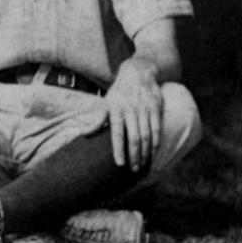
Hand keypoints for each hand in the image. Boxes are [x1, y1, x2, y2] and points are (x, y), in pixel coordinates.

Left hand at [106, 58, 164, 172]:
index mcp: (116, 110)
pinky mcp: (156, 109)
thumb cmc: (119, 92)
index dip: (118, 149)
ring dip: (145, 153)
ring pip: (146, 136)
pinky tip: (153, 153)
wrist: (138, 73)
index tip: (120, 164)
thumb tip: (84, 134)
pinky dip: (156, 143)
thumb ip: (98, 119)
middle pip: (133, 138)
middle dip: (134, 156)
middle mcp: (130, 110)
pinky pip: (157, 129)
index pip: (116, 133)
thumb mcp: (106, 102)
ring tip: (142, 165)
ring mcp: (144, 110)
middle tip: (133, 169)